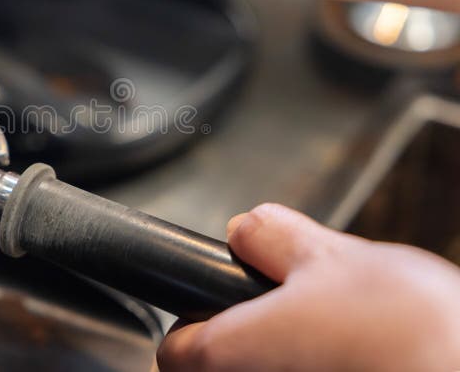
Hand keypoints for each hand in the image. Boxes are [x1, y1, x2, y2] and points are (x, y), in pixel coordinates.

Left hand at [157, 204, 459, 371]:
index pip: (176, 349)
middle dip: (255, 331)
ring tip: (344, 332)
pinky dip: (330, 365)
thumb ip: (276, 239)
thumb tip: (246, 228)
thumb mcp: (335, 258)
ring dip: (296, 352)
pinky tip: (368, 357)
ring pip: (271, 371)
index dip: (192, 319)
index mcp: (232, 354)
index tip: (214, 304)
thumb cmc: (410, 334)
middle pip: (226, 364)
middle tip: (298, 309)